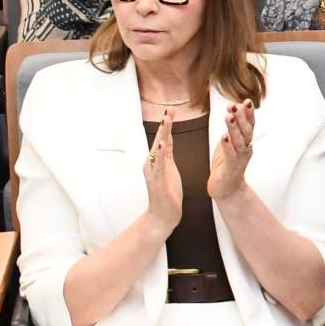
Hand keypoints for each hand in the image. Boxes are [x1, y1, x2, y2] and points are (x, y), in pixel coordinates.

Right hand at [142, 118, 182, 236]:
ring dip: (162, 134)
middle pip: (159, 140)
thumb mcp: (169, 168)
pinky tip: (161, 145)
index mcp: (158, 160)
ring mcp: (154, 172)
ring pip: (158, 149)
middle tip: (168, 110)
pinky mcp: (157, 181)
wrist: (163, 215)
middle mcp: (153, 163)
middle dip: (164, 125)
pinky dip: (159, 154)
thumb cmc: (167, 192)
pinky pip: (158, 165)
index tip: (171, 110)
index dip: (167, 125)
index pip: (163, 138)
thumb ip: (167, 154)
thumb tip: (166, 139)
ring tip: (166, 121)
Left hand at [207, 102, 253, 201]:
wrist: (227, 189)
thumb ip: (234, 128)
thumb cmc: (227, 164)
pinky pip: (230, 155)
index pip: (250, 124)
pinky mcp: (231, 168)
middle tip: (236, 105)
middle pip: (247, 131)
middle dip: (242, 117)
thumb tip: (235, 109)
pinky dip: (227, 146)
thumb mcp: (230, 141)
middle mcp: (245, 149)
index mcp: (245, 142)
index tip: (246, 101)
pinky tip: (224, 137)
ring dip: (234, 128)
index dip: (248, 113)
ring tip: (229, 116)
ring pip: (239, 141)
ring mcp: (239, 159)